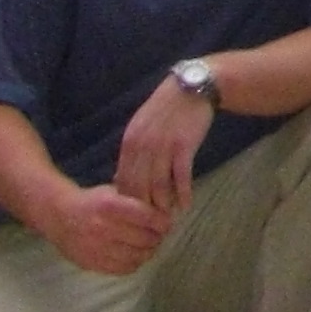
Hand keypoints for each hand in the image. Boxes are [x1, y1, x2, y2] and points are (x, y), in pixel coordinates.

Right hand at [35, 183, 172, 276]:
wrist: (59, 216)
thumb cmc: (92, 201)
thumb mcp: (113, 191)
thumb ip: (136, 200)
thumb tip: (165, 207)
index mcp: (110, 206)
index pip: (147, 217)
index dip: (162, 222)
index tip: (166, 223)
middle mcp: (103, 227)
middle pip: (145, 238)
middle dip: (157, 238)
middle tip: (159, 235)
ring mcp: (96, 248)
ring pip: (136, 256)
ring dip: (148, 252)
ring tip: (149, 246)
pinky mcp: (91, 262)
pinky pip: (122, 269)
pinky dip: (134, 264)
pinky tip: (135, 256)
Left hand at [114, 75, 213, 218]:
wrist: (192, 87)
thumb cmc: (166, 109)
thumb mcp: (141, 128)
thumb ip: (131, 154)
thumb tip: (118, 182)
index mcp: (129, 143)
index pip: (123, 180)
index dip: (128, 201)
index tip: (134, 215)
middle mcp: (143, 147)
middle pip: (139, 186)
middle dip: (145, 208)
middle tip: (152, 224)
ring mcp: (163, 147)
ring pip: (159, 185)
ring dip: (164, 204)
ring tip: (169, 218)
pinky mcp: (183, 146)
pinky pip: (181, 177)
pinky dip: (183, 193)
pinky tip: (186, 204)